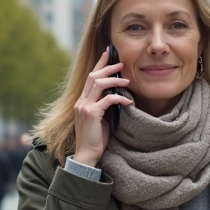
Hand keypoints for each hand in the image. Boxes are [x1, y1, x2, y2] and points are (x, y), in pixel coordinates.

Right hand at [73, 50, 131, 166]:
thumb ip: (105, 105)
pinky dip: (120, 97)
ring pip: (99, 84)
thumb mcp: (100, 118)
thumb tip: (118, 95)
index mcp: (81, 101)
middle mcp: (80, 101)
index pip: (89, 77)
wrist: (87, 155)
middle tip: (121, 63)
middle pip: (93, 76)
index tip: (108, 54)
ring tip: (127, 80)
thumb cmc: (95, 139)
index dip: (99, 64)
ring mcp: (84, 107)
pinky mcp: (91, 114)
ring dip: (115, 80)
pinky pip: (108, 99)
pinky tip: (129, 101)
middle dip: (108, 67)